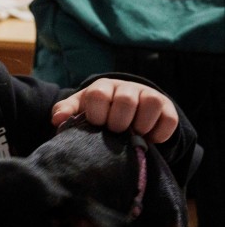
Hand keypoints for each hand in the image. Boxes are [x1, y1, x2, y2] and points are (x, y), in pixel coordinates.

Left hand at [51, 78, 178, 142]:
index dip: (96, 114)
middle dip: (118, 122)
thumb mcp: (80, 110)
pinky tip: (149, 140)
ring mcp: (149, 95)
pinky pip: (169, 119)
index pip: (98, 95)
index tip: (97, 125)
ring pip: (150, 103)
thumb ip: (66, 112)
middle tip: (115, 132)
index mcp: (102, 87)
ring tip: (133, 135)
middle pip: (126, 100)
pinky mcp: (167, 108)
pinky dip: (159, 133)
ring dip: (141, 126)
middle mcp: (127, 87)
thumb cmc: (98, 112)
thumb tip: (58, 120)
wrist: (126, 110)